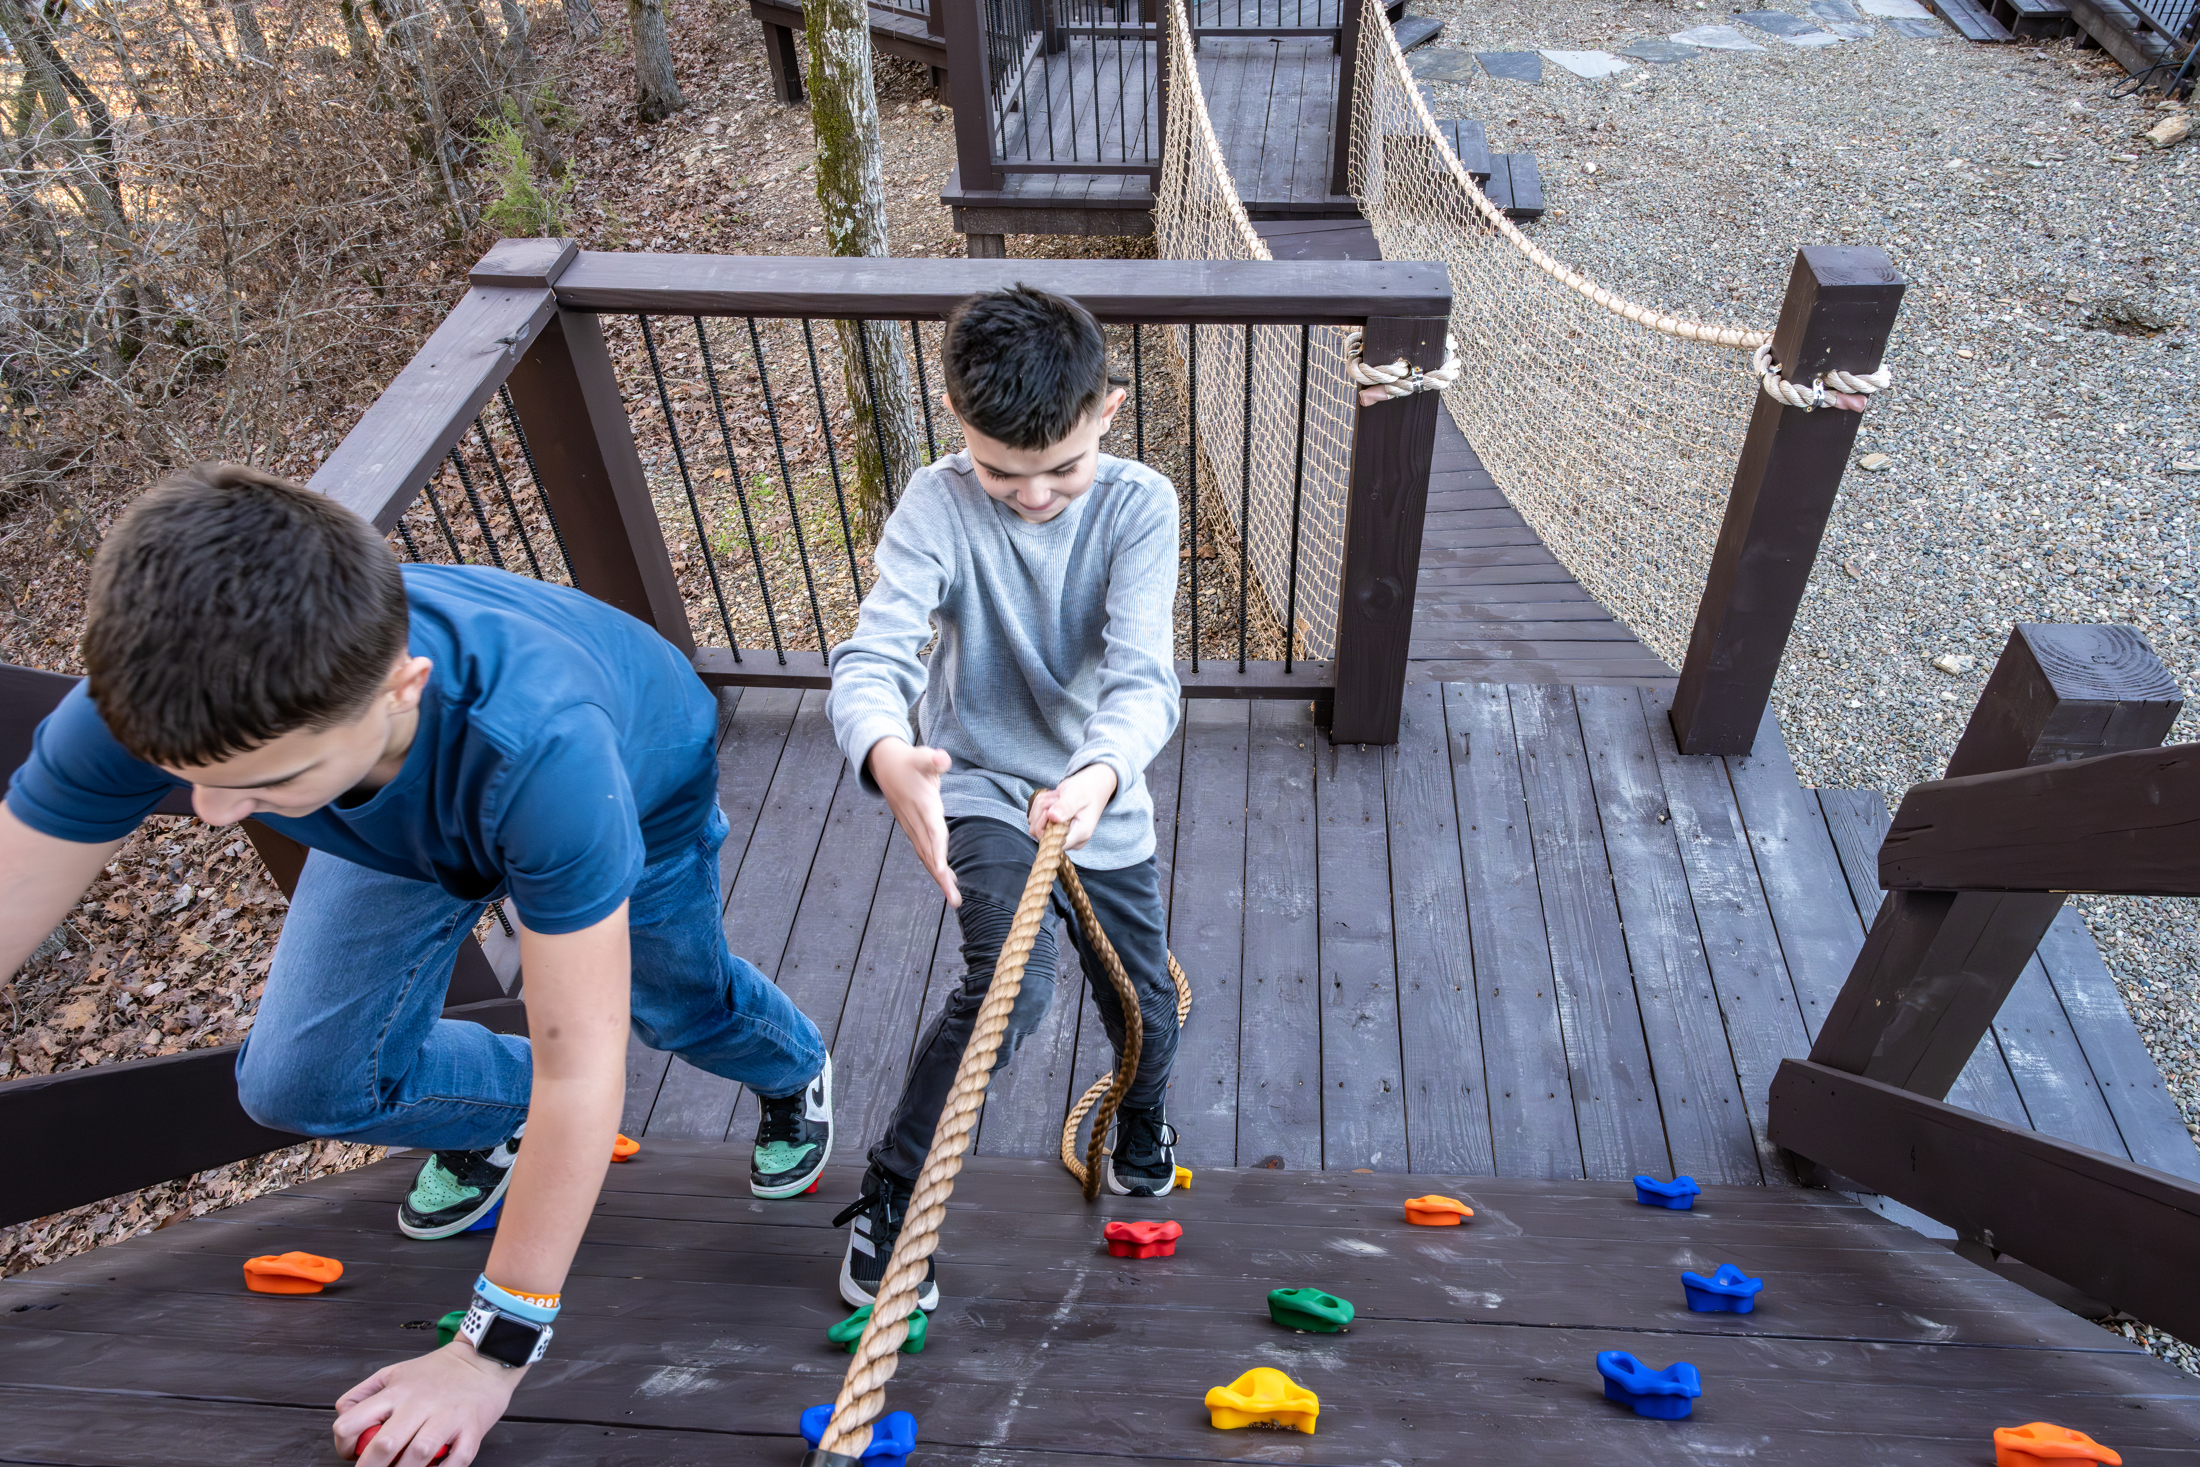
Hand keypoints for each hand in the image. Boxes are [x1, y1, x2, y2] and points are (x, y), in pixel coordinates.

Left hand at [333, 1342, 520, 1465]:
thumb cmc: (437, 1372)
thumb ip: (364, 1393)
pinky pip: (456, 1461)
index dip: (344, 1446)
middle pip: (384, 1445)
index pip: (352, 1421)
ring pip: (418, 1456)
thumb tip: (343, 1416)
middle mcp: (419, 1404)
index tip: (352, 1454)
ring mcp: (447, 1417)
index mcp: (397, 1391)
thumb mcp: (394, 1372)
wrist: (484, 1360)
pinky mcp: (472, 1429)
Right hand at [869, 738, 959, 905]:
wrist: (884, 766)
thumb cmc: (908, 762)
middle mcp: (917, 821)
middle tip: (955, 901)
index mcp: (923, 806)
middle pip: (931, 853)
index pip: (933, 832)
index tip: (943, 870)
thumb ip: (933, 759)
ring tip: (954, 899)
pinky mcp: (913, 830)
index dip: (938, 851)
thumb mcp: (921, 756)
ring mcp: (913, 828)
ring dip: (940, 878)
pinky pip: (925, 853)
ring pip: (927, 857)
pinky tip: (947, 880)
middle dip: (942, 878)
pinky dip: (935, 868)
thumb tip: (942, 759)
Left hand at [1029, 763, 1117, 851]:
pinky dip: (1040, 806)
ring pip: (1035, 825)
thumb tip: (1053, 817)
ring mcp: (1060, 835)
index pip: (1053, 842)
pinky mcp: (1053, 829)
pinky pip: (1035, 820)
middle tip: (1056, 798)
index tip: (1051, 807)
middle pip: (1040, 833)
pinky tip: (1053, 800)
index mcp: (1080, 834)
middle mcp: (1070, 839)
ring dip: (1041, 806)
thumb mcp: (1077, 794)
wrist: (1092, 785)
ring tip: (1057, 797)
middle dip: (1042, 811)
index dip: (1045, 825)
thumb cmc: (1088, 789)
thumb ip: (1066, 806)